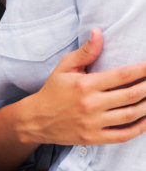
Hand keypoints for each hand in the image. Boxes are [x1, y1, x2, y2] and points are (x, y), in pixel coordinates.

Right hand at [18, 28, 145, 145]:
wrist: (36, 119)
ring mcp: (93, 123)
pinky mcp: (94, 138)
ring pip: (132, 114)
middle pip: (132, 95)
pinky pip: (124, 135)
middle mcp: (91, 104)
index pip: (123, 75)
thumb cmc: (53, 90)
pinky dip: (140, 128)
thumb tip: (98, 32)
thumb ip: (85, 52)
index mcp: (85, 84)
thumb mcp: (64, 67)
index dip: (143, 70)